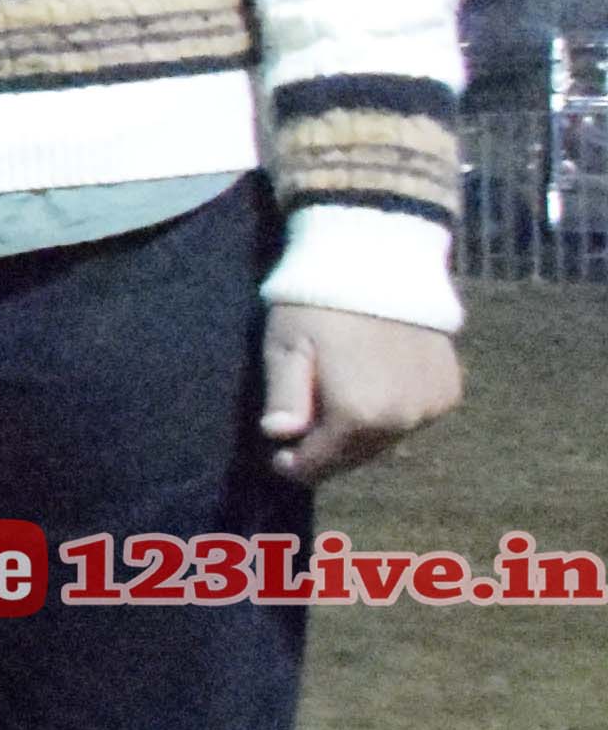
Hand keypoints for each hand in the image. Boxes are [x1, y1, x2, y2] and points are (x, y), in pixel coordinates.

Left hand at [258, 302, 459, 482]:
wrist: (382, 262)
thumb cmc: (322, 304)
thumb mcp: (287, 348)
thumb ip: (284, 398)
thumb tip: (279, 434)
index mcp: (360, 415)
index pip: (323, 462)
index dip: (296, 466)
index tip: (280, 461)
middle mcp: (403, 418)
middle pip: (357, 455)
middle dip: (328, 455)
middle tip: (302, 445)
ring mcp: (431, 405)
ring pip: (386, 440)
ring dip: (359, 439)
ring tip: (332, 421)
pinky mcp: (449, 389)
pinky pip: (413, 418)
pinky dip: (390, 417)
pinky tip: (370, 399)